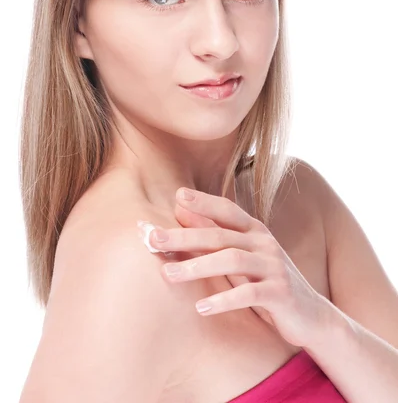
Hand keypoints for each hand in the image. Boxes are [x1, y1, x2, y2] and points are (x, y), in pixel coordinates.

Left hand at [148, 188, 334, 348]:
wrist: (313, 316)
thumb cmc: (268, 283)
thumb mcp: (244, 257)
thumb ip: (218, 236)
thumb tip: (182, 211)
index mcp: (256, 231)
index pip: (228, 210)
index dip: (204, 201)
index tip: (177, 195)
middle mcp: (265, 243)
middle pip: (220, 235)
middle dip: (184, 236)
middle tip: (154, 239)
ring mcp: (274, 267)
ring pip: (232, 260)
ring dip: (197, 267)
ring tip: (168, 274)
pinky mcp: (280, 294)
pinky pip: (249, 294)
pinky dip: (224, 299)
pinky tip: (201, 307)